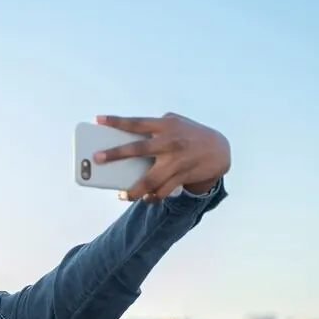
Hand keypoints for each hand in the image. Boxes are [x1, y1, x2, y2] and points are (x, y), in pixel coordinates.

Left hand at [93, 113, 229, 202]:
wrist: (220, 150)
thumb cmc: (190, 134)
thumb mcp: (175, 123)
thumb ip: (155, 127)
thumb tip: (126, 139)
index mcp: (165, 125)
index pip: (137, 123)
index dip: (117, 121)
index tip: (98, 120)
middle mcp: (169, 142)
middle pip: (139, 149)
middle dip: (116, 154)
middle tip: (98, 159)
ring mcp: (176, 161)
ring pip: (150, 180)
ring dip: (134, 191)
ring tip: (122, 196)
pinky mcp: (181, 176)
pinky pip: (162, 191)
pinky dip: (152, 196)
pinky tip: (144, 198)